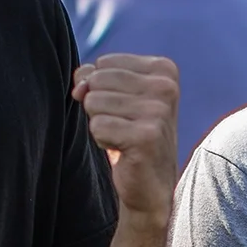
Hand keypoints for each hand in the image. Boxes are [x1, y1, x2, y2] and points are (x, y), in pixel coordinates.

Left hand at [73, 54, 178, 219]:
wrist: (150, 184)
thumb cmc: (131, 135)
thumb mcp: (115, 97)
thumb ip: (93, 78)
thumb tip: (80, 83)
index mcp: (164, 70)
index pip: (104, 63)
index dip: (101, 88)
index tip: (125, 109)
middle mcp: (166, 87)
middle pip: (97, 80)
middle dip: (99, 106)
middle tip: (123, 125)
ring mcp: (159, 111)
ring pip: (94, 102)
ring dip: (101, 125)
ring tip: (123, 137)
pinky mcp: (147, 136)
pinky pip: (98, 126)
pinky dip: (102, 140)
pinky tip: (123, 149)